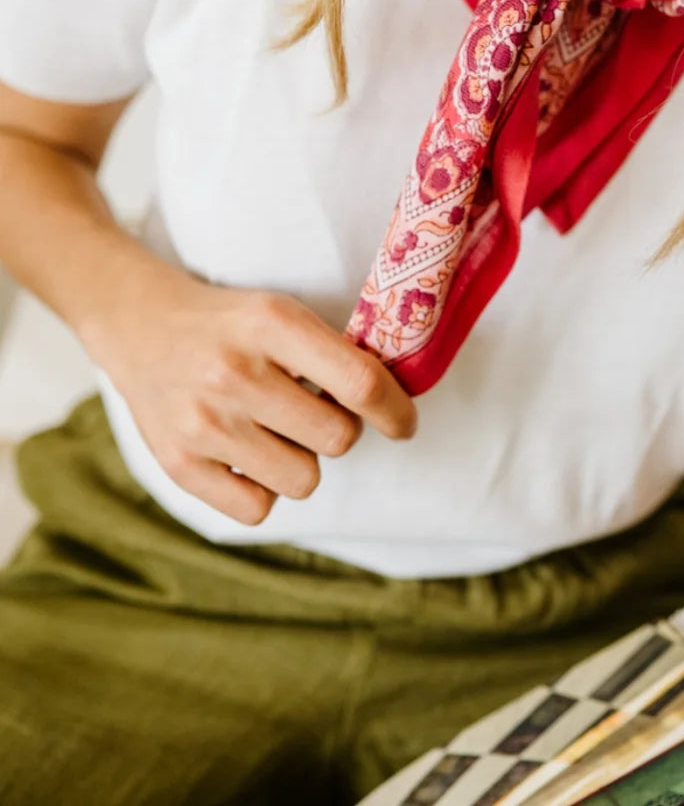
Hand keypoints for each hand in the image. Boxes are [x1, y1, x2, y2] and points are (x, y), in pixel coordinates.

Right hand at [84, 273, 415, 524]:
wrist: (141, 326)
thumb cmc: (231, 325)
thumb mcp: (284, 313)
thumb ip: (335, 354)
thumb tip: (396, 404)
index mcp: (272, 325)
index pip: (359, 384)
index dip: (396, 411)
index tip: (403, 422)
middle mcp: (235, 374)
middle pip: (338, 439)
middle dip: (339, 428)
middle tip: (313, 410)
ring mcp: (204, 423)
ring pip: (304, 480)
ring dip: (302, 460)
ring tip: (276, 430)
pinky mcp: (179, 465)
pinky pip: (258, 509)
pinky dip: (263, 488)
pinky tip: (248, 453)